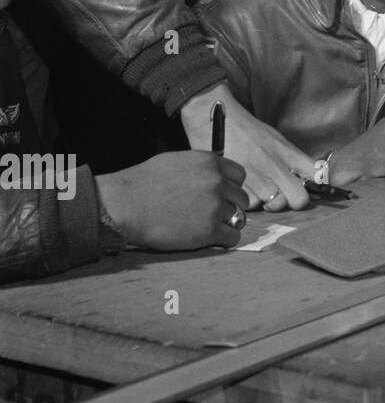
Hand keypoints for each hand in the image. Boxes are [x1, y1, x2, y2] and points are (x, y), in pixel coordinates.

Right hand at [96, 151, 247, 250]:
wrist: (124, 204)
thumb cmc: (143, 183)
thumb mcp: (177, 162)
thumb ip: (201, 168)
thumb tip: (215, 175)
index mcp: (210, 163)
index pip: (239, 176)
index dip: (230, 187)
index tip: (221, 195)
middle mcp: (217, 182)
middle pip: (241, 198)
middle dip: (230, 206)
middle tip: (213, 213)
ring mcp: (214, 206)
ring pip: (239, 218)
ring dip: (226, 223)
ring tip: (208, 226)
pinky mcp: (208, 231)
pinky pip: (232, 237)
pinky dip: (225, 240)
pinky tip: (211, 238)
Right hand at [181, 84, 313, 211]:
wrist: (216, 116)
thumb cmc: (247, 129)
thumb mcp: (276, 139)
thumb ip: (293, 159)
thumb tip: (311, 177)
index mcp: (288, 153)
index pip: (318, 175)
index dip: (319, 186)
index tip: (313, 189)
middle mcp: (276, 166)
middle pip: (299, 200)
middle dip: (292, 202)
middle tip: (280, 195)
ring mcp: (258, 176)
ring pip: (274, 205)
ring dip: (267, 202)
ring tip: (258, 190)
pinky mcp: (237, 184)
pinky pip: (250, 205)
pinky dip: (247, 202)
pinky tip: (242, 189)